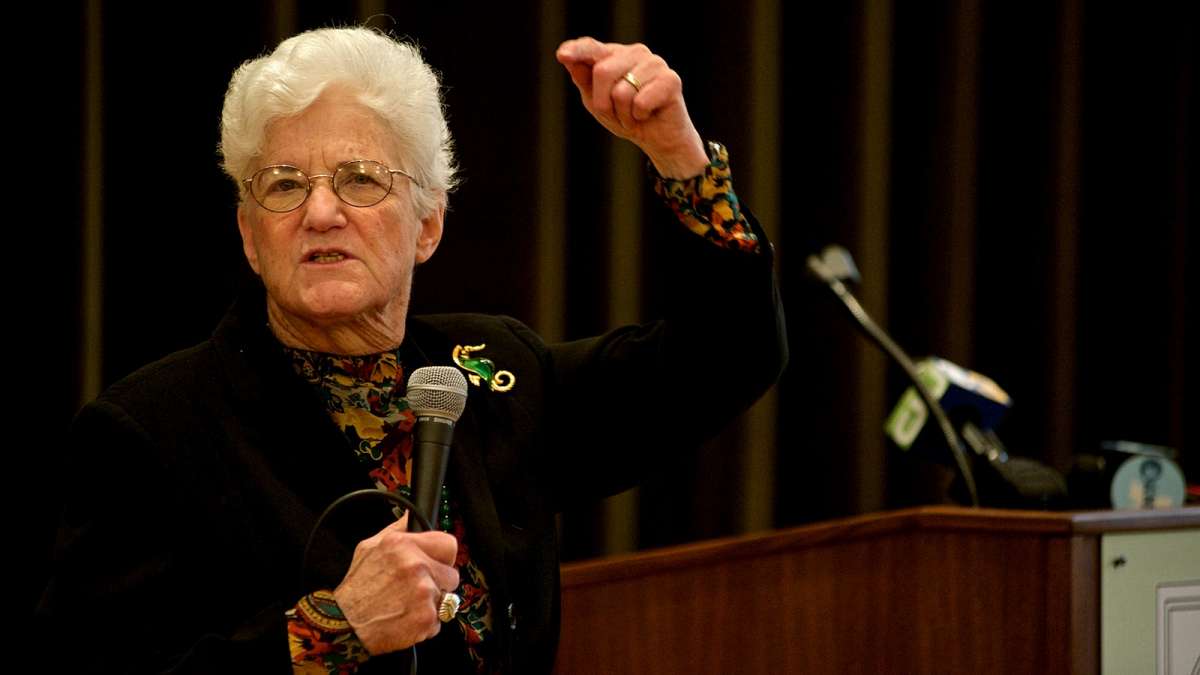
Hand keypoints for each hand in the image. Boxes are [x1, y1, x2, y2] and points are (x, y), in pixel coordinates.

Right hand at [332, 513, 459, 654]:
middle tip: (417, 588)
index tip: (438, 563)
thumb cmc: (356, 586)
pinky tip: (406, 618)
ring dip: (432, 604)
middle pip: (452, 575)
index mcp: (404, 545)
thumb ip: (397, 529)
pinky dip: (425, 623)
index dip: (444, 556)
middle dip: (438, 582)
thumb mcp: (369, 546)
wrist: (344, 622)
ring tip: (408, 604)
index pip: (449, 544)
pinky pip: (438, 620)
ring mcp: (423, 593)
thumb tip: (412, 516)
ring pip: (446, 599)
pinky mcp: (426, 618)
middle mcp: (416, 567)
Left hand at [556, 37, 708, 178]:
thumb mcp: (597, 102)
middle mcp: (635, 52)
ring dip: (623, 114)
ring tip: (634, 115)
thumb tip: (568, 59)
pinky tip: (648, 114)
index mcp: (614, 55)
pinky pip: (640, 102)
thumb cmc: (626, 117)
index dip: (577, 51)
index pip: (591, 47)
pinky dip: (639, 117)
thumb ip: (584, 80)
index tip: (563, 55)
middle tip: (618, 114)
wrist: (659, 139)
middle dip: (604, 103)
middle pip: (602, 72)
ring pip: (621, 91)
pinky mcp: (670, 79)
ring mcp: (654, 63)